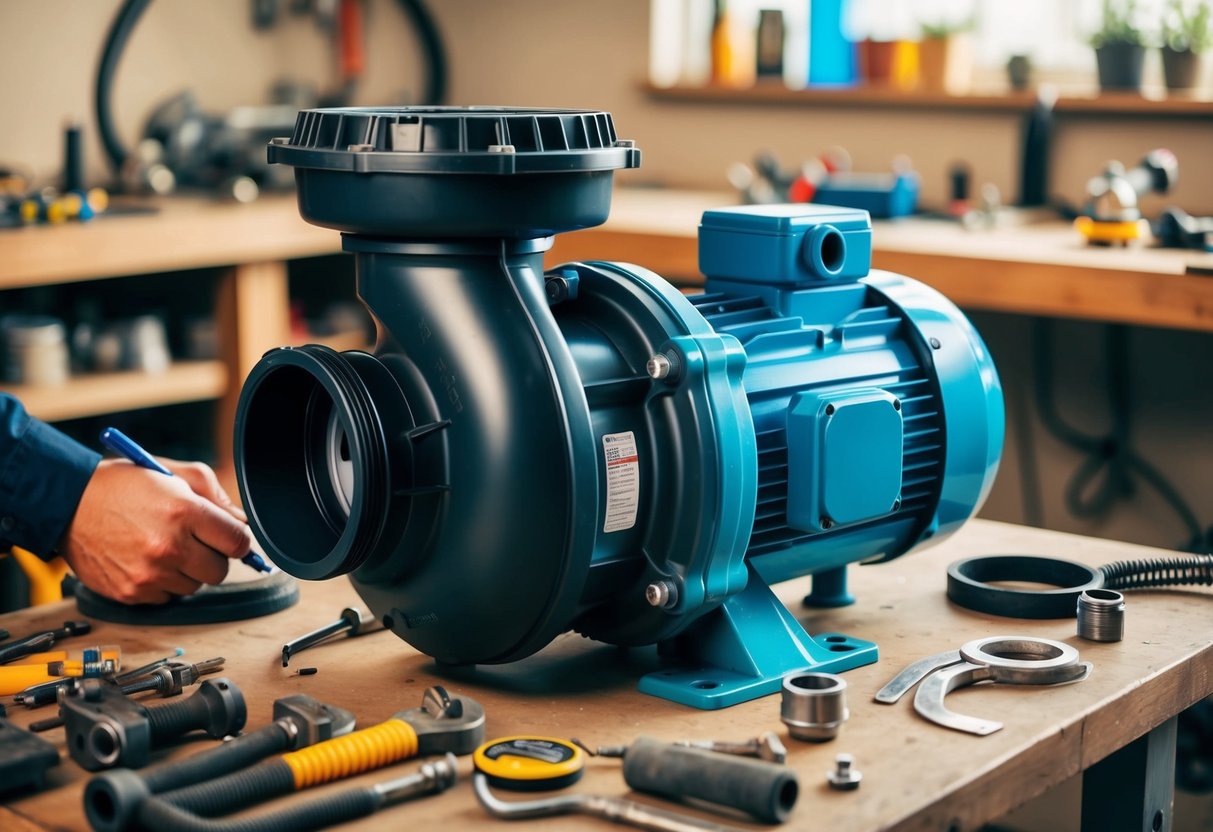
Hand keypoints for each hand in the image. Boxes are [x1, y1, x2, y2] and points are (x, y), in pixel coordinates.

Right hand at [59, 458, 253, 603]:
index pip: (238, 542)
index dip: (237, 539)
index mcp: (184, 512)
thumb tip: (240, 522)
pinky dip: (162, 583)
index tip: (230, 537)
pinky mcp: (131, 593)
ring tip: (165, 547)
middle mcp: (168, 547)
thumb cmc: (122, 485)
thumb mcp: (173, 472)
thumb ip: (215, 495)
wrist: (67, 503)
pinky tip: (146, 560)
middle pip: (221, 571)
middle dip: (213, 557)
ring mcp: (149, 574)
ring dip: (187, 571)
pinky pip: (166, 597)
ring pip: (194, 587)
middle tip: (196, 542)